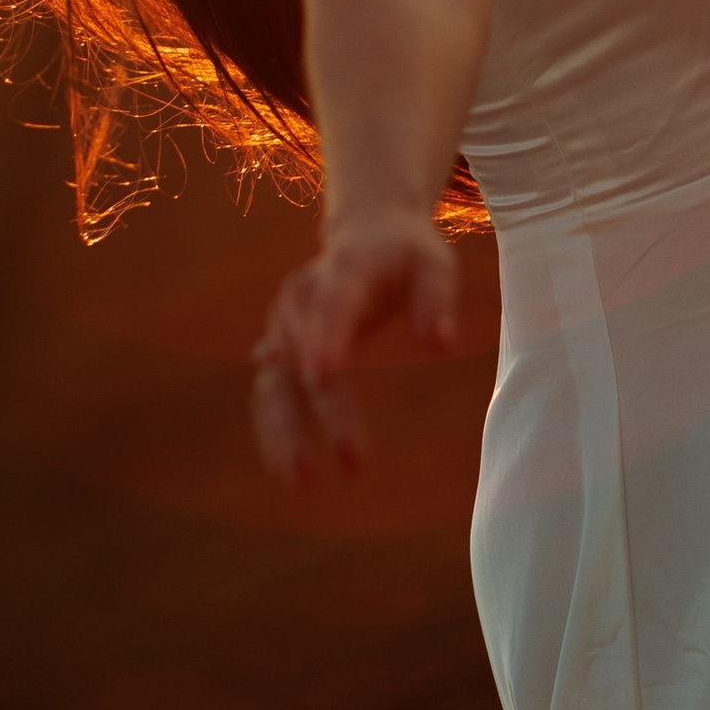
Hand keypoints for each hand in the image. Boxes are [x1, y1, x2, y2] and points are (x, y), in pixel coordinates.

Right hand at [249, 207, 459, 485]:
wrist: (367, 228)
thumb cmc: (409, 253)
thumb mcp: (435, 263)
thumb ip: (436, 301)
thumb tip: (439, 346)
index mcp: (344, 269)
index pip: (333, 305)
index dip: (326, 338)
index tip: (323, 375)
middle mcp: (303, 296)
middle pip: (305, 354)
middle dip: (322, 409)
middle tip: (350, 461)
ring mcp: (286, 322)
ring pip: (276, 379)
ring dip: (283, 429)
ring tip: (301, 481)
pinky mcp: (281, 344)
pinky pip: (270, 390)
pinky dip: (275, 427)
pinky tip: (289, 469)